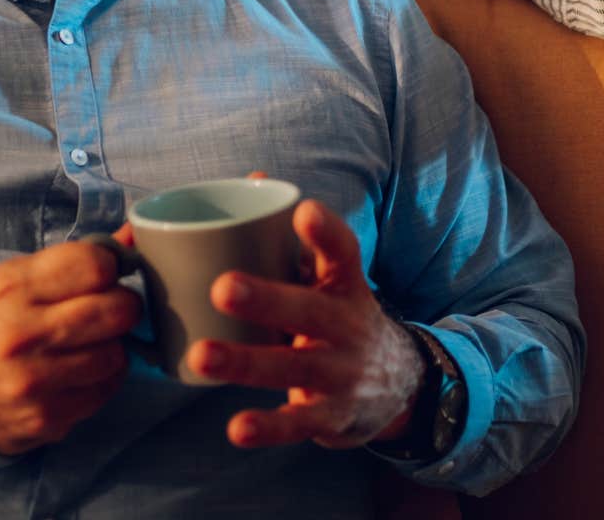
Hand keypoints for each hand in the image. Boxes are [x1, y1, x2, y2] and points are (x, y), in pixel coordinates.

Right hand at [0, 227, 141, 454]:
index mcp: (11, 288)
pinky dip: (103, 379)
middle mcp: (18, 334)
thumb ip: (78, 258)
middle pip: (116, 310)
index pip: (95, 264)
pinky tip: (80, 372)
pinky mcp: (45, 416)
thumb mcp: (21, 278)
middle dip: (123, 307)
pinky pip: (106, 389)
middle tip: (110, 310)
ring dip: (113, 347)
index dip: (110, 267)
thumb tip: (136, 234)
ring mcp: (31, 380)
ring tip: (89, 343)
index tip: (103, 276)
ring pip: (116, 354)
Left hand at [186, 198, 425, 449]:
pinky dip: (269, 427)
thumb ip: (293, 240)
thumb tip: (254, 176)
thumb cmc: (342, 318)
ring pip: (295, 366)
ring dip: (247, 362)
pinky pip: (299, 422)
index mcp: (346, 286)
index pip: (343, 253)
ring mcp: (342, 372)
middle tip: (222, 286)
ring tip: (201, 355)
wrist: (401, 385)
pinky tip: (236, 427)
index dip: (325, 233)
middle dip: (268, 298)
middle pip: (310, 310)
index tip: (304, 211)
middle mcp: (348, 326)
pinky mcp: (332, 415)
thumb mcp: (330, 279)